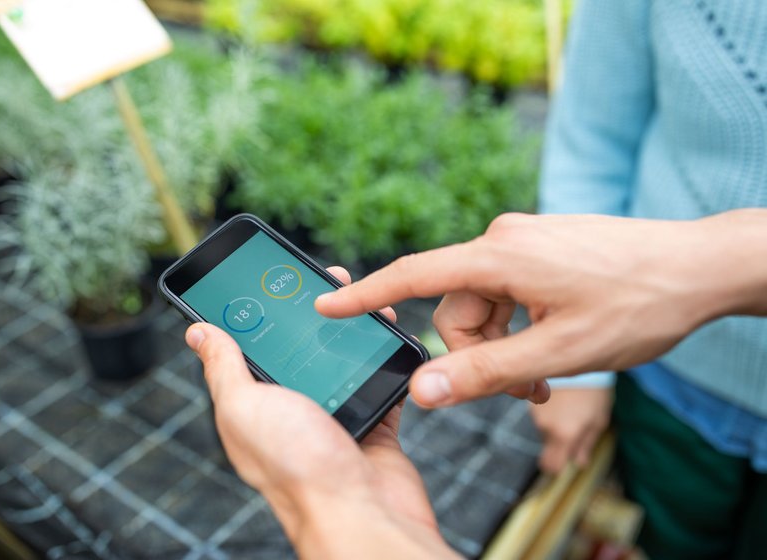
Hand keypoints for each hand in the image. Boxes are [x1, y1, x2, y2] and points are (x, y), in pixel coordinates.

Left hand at [186, 267, 457, 559]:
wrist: (361, 512)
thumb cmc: (297, 467)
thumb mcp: (245, 406)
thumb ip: (224, 368)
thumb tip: (197, 333)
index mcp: (253, 407)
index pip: (247, 348)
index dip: (255, 311)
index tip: (268, 277)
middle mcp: (291, 412)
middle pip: (299, 347)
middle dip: (312, 310)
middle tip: (326, 278)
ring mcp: (333, 417)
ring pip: (341, 359)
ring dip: (352, 328)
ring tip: (363, 299)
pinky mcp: (371, 424)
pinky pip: (377, 380)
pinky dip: (384, 358)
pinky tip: (387, 333)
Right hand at [316, 211, 766, 406]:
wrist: (699, 267)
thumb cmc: (637, 305)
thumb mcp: (558, 352)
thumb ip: (486, 374)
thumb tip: (424, 390)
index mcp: (498, 256)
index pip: (413, 276)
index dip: (365, 295)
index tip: (325, 304)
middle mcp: (502, 240)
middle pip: (455, 307)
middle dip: (478, 353)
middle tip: (526, 391)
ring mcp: (524, 242)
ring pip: (483, 305)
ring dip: (504, 344)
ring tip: (547, 374)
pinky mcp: (541, 249)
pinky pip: (508, 292)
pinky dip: (519, 325)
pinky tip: (553, 343)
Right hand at [529, 388, 611, 473]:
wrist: (578, 361)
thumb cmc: (593, 394)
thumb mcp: (597, 421)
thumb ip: (586, 444)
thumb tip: (579, 463)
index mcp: (564, 435)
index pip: (551, 465)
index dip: (556, 469)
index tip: (563, 466)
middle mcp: (546, 427)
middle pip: (548, 449)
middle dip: (558, 447)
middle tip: (574, 433)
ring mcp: (537, 414)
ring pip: (544, 432)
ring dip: (555, 427)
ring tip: (570, 410)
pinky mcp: (532, 402)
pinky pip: (541, 417)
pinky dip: (549, 414)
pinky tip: (561, 401)